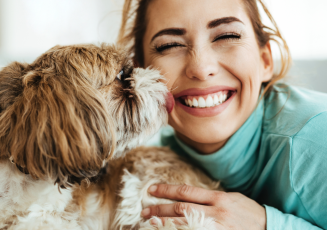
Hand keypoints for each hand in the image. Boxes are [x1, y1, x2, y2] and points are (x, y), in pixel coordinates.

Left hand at [141, 184, 265, 229]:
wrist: (270, 229)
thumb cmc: (249, 213)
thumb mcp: (232, 198)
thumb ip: (210, 198)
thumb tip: (186, 196)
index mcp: (219, 199)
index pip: (186, 192)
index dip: (166, 190)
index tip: (151, 190)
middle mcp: (216, 213)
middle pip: (181, 209)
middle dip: (160, 209)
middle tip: (144, 210)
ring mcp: (216, 228)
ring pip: (184, 224)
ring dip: (164, 223)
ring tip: (148, 222)